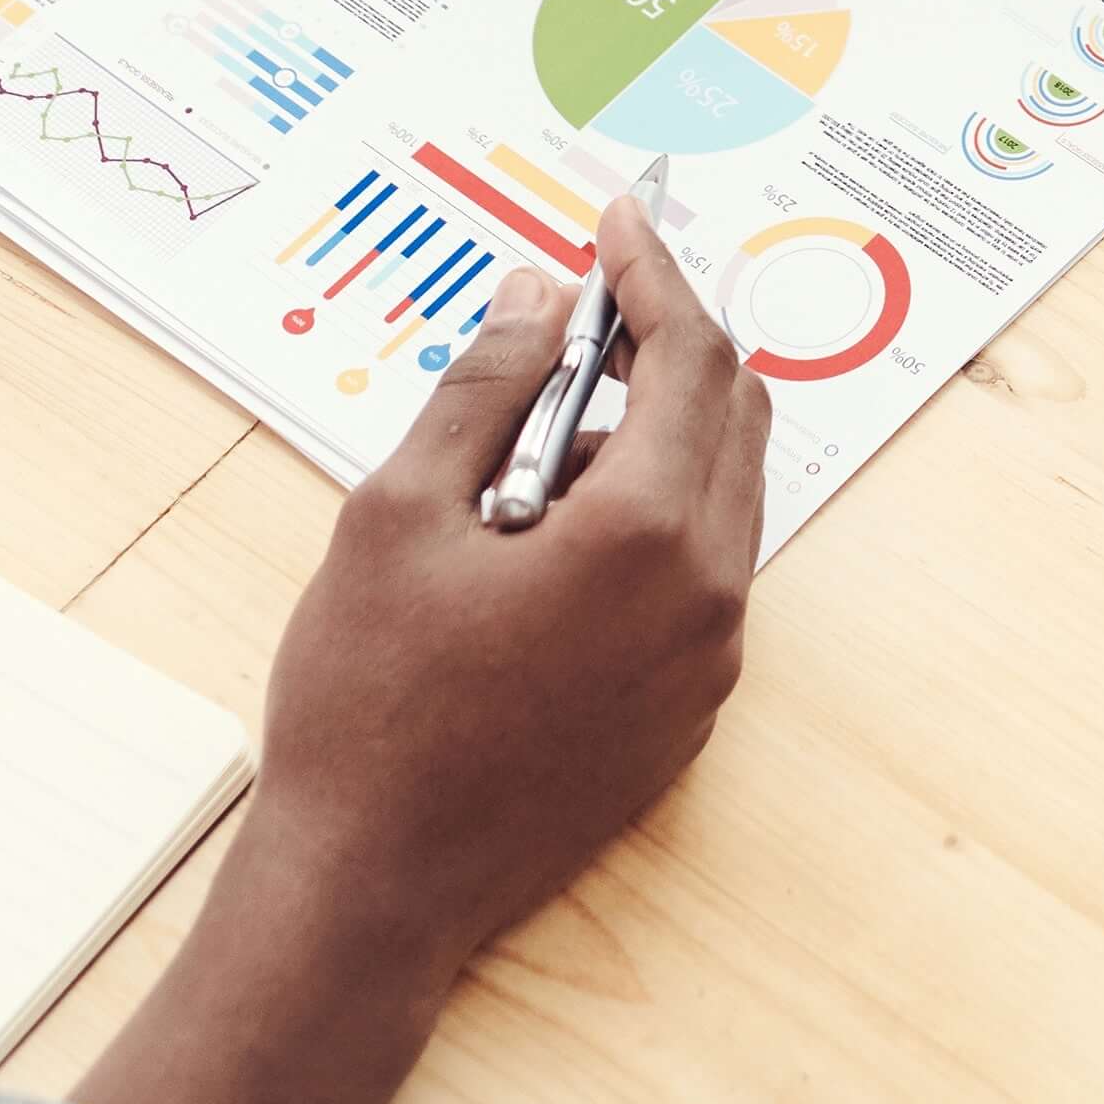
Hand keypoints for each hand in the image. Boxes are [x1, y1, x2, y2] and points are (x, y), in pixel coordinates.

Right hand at [73, 206, 766, 1103]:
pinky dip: (646, 520)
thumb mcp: (397, 514)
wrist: (378, 882)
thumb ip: (484, 390)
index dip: (656, 275)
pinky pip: (698, 574)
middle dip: (666, 345)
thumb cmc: (369, 705)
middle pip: (734, 419)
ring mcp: (712, 661)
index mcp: (651, 535)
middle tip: (583, 309)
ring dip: (647, 439)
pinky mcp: (691, 710)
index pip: (691, 359)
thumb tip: (541, 299)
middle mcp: (711, 596)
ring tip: (524, 451)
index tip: (619, 220)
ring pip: (720, 498)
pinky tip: (543, 535)